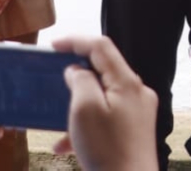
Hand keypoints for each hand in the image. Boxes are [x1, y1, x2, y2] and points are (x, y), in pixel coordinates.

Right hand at [51, 34, 157, 170]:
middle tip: (52, 80)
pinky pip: (105, 119)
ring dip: (76, 106)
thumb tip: (78, 70)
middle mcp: (137, 92)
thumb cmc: (106, 149)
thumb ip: (81, 82)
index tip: (52, 46)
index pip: (102, 47)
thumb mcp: (85, 109)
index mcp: (128, 82)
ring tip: (57, 120)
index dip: (76, 41)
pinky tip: (64, 146)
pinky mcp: (133, 130)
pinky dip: (84, 126)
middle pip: (103, 71)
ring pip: (101, 97)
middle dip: (75, 75)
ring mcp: (137, 112)